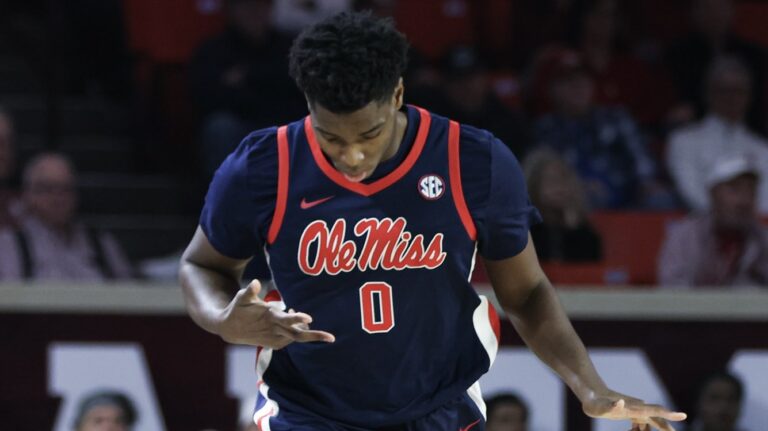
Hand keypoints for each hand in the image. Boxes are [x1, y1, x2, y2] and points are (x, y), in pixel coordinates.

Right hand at [216, 280, 335, 348]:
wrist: (229, 329)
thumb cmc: (237, 308)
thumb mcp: (241, 297)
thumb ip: (250, 291)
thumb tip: (257, 282)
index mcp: (269, 318)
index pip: (286, 320)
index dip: (297, 318)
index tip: (310, 317)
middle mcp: (275, 330)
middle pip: (298, 335)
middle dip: (315, 336)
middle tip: (332, 338)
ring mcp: (276, 339)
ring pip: (297, 337)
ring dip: (307, 329)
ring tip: (306, 318)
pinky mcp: (275, 343)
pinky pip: (292, 337)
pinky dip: (297, 328)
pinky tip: (295, 317)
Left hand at [583, 389, 686, 430]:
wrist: (590, 394)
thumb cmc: (594, 403)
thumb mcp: (601, 407)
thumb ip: (612, 406)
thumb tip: (621, 402)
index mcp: (634, 408)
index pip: (655, 411)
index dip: (669, 414)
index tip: (683, 415)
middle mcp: (637, 408)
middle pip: (657, 417)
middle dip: (666, 426)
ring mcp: (634, 409)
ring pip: (649, 421)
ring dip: (649, 429)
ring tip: (640, 430)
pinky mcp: (629, 412)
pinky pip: (640, 422)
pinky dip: (639, 428)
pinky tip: (634, 430)